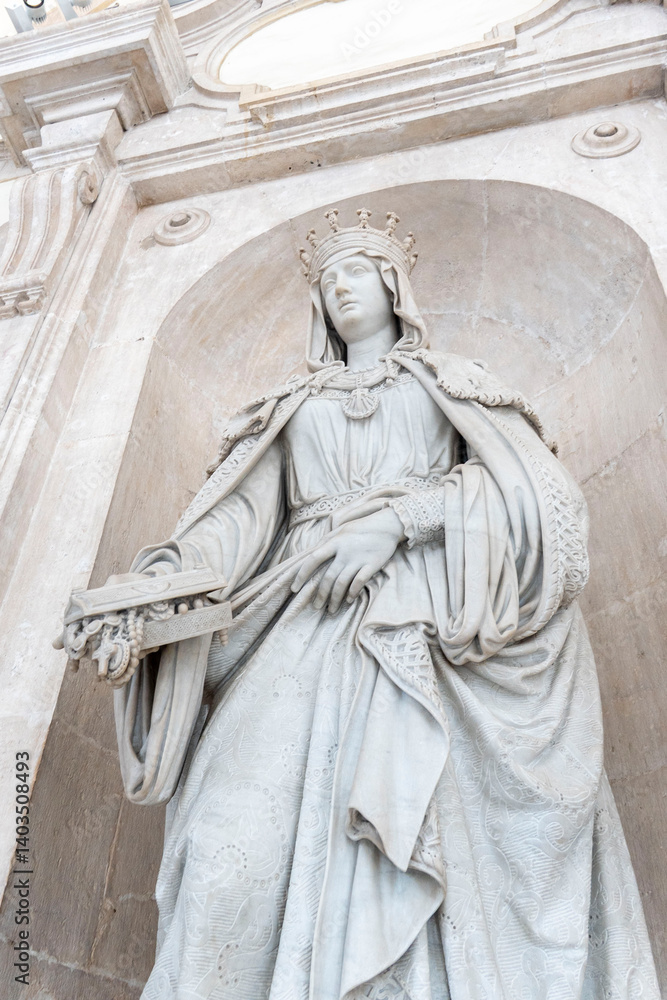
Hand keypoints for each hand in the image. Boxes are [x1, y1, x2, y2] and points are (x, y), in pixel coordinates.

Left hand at [291, 507, 405, 612]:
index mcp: (334, 541)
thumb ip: (327, 541)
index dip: (302, 575)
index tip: (295, 588)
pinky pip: (359, 582)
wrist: (388, 524)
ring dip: (335, 599)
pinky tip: (349, 600)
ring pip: (342, 584)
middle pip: (328, 577)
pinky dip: (352, 593)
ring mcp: (358, 558)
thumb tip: (311, 553)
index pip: (312, 560)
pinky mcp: (372, 564)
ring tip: (331, 610)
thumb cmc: (362, 527)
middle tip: (316, 606)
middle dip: (320, 595)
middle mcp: (344, 551)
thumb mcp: (341, 529)